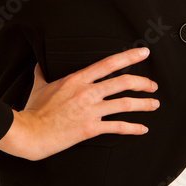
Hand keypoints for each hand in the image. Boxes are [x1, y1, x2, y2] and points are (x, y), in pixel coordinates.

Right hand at [0, 48, 158, 160]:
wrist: (31, 132)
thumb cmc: (34, 110)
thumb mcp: (39, 86)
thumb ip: (42, 73)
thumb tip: (39, 64)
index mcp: (76, 79)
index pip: (108, 63)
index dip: (128, 57)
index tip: (143, 52)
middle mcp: (87, 92)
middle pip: (122, 82)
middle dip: (142, 83)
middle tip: (153, 85)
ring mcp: (90, 110)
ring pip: (124, 104)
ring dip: (143, 104)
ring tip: (154, 104)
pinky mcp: (90, 128)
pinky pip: (117, 127)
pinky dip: (133, 128)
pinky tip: (142, 129)